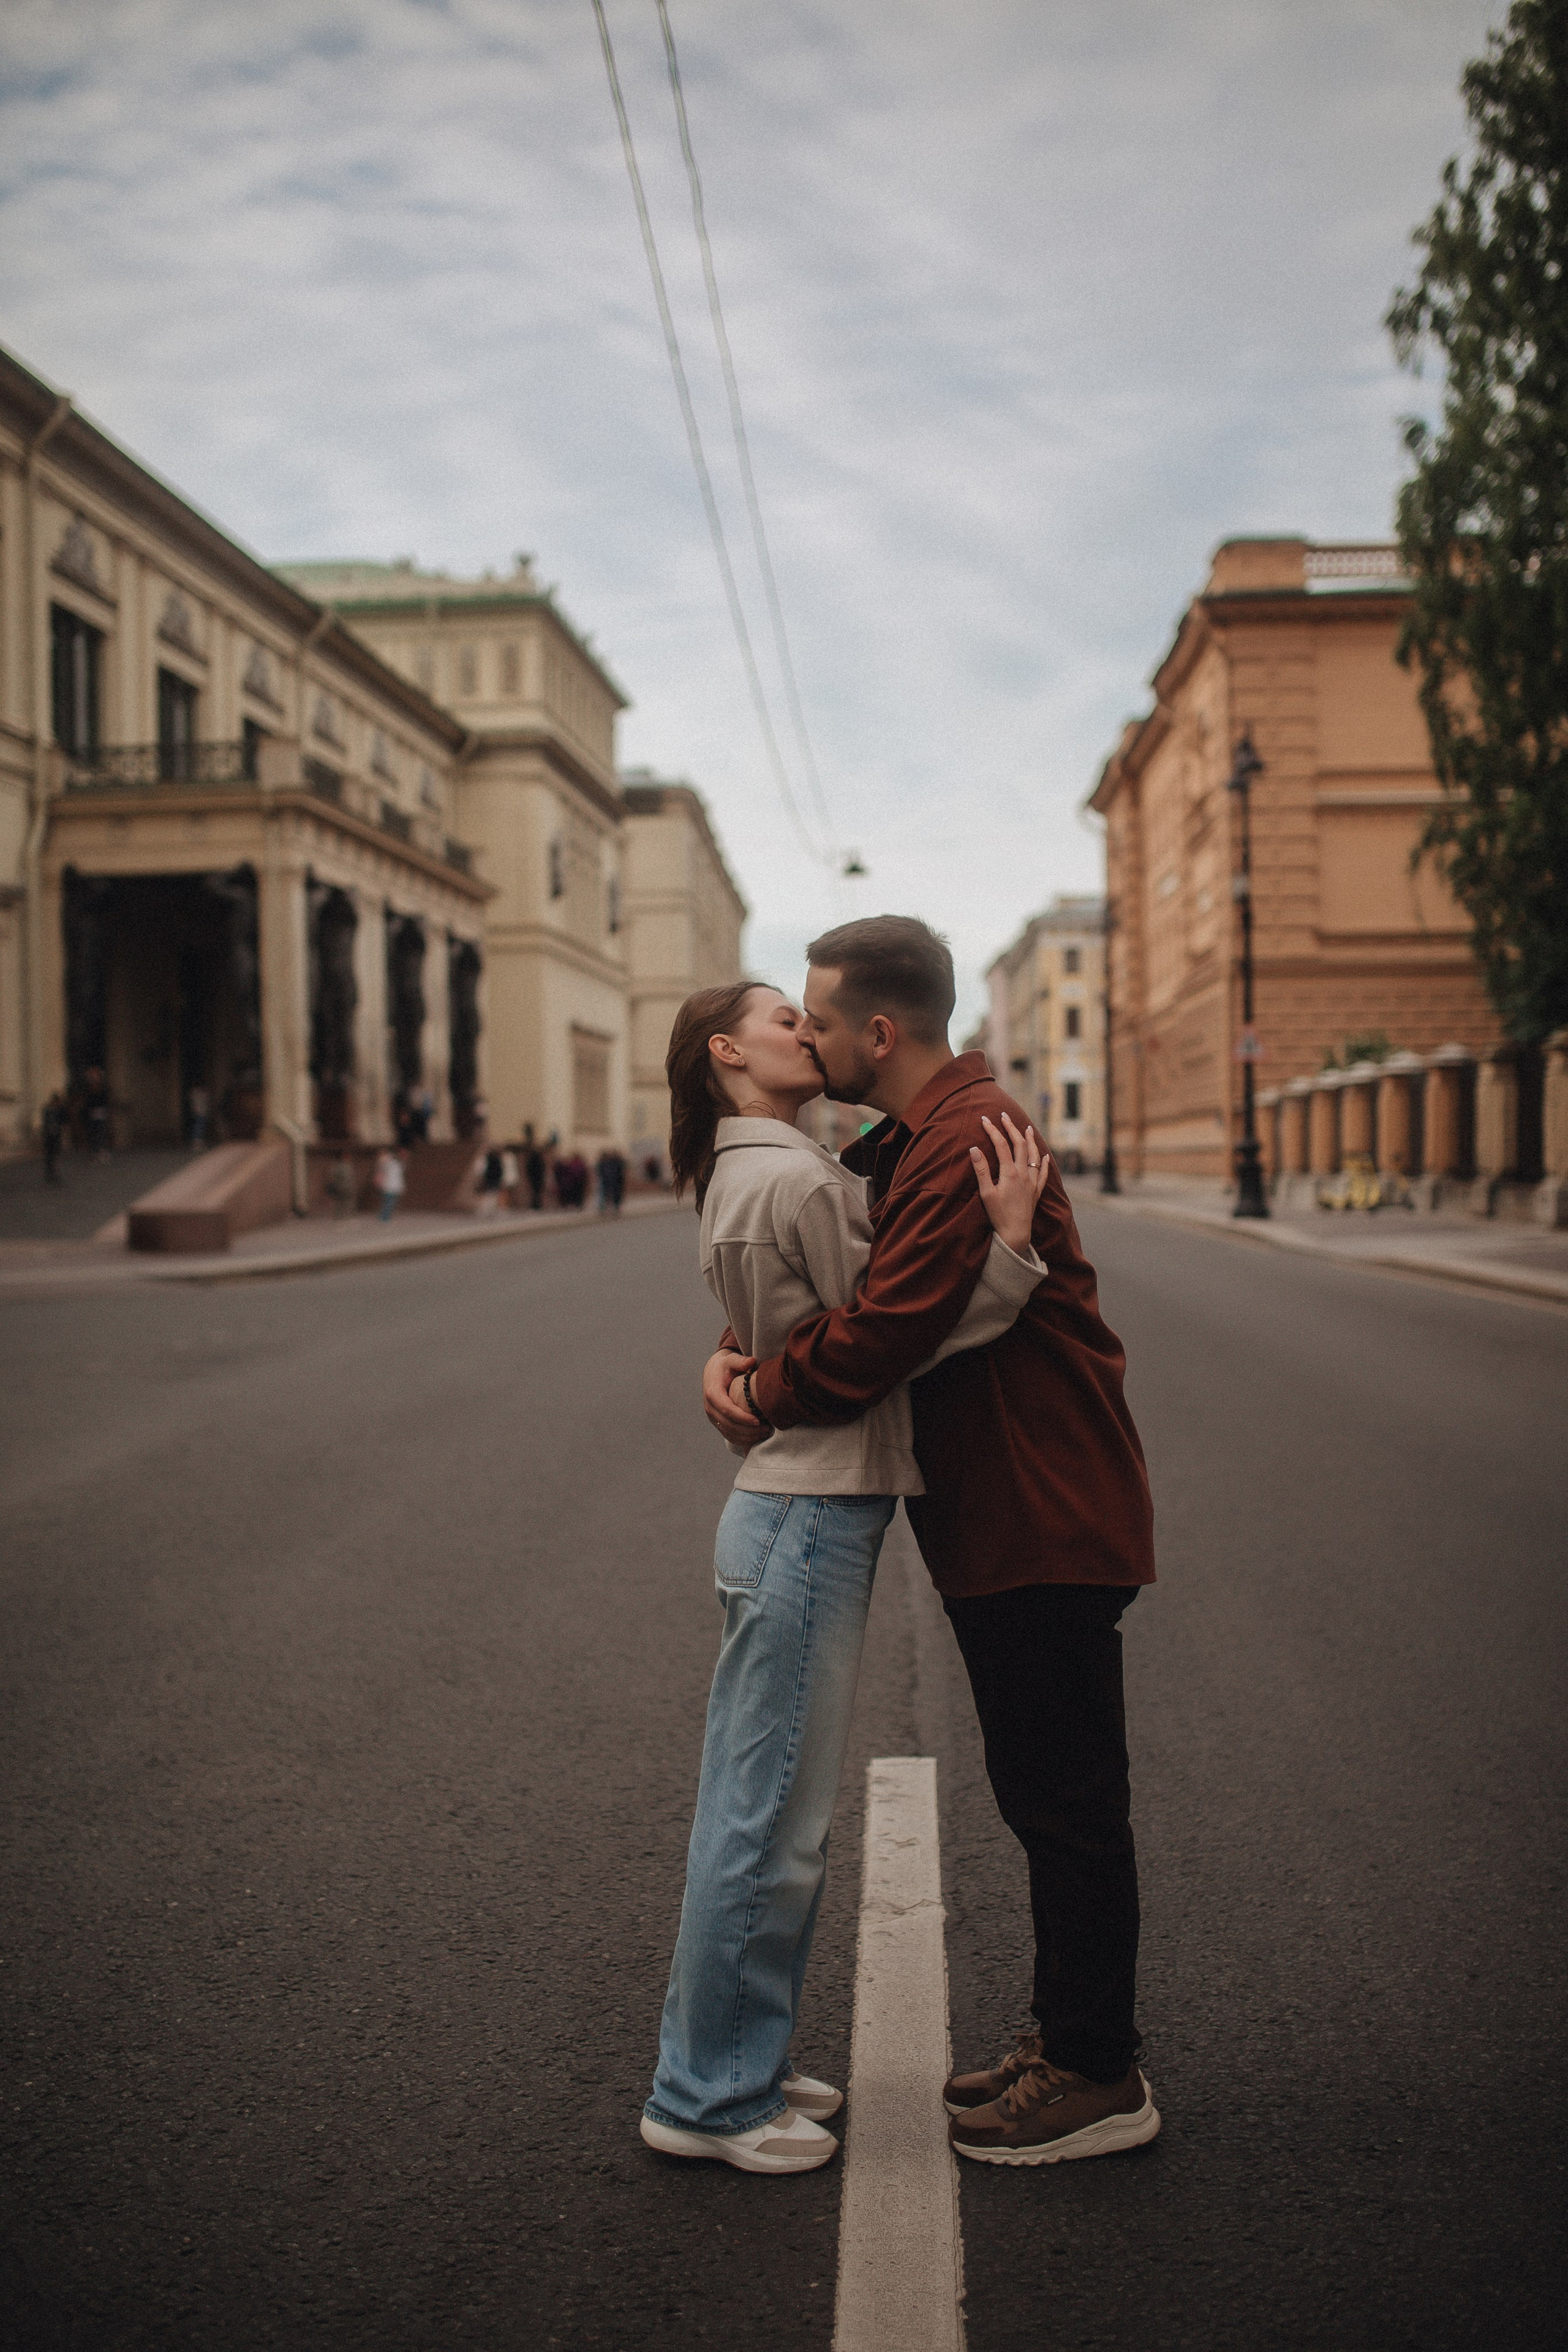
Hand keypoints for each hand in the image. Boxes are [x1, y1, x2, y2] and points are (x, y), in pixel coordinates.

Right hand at [703, 1348, 762, 1443]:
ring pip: (729, 1433)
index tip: (758, 1420)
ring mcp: (713, 1417)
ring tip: (766, 1433)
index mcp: (712, 1393)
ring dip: (747, 1436)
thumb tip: (751, 1361)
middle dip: (748, 1430)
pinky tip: (758, 1437)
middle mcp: (710, 1407)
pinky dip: (743, 1439)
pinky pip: (729, 1435)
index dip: (742, 1417)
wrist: (714, 1373)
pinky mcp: (718, 1423)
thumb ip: (740, 1361)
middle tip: (767, 1429)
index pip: (727, 1410)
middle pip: (729, 1425)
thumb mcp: (731, 1360)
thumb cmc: (726, 1366)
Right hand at [969, 1114, 1049, 1252]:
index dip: (993, 1130)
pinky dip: (1044, 1162)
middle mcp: (1023, 1174)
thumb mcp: (986, 1193)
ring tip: (1027, 1128)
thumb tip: (974, 1149)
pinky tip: (1045, 1156)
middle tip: (1004, 1116)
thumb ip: (981, 1170)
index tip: (985, 1119)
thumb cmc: (998, 1215)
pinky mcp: (1036, 1191)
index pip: (1001, 1145)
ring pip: (1034, 1155)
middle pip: (1019, 1145)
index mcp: (1009, 1173)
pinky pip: (1043, 1173)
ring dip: (1030, 1140)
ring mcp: (1031, 1182)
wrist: (1015, 1234)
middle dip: (1012, 1128)